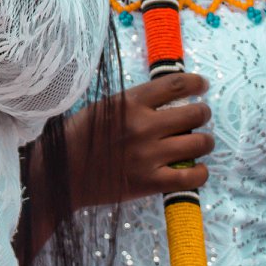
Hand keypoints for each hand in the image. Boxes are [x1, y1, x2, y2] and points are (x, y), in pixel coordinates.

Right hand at [62, 74, 213, 207]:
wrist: (60, 175)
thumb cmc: (78, 138)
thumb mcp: (103, 108)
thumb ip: (133, 102)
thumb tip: (166, 97)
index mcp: (130, 103)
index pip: (176, 84)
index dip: (196, 83)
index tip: (203, 86)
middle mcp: (143, 126)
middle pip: (195, 113)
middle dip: (203, 113)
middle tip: (201, 116)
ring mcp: (148, 156)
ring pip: (199, 143)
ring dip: (205, 142)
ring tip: (202, 143)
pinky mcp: (150, 182)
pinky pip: (191, 177)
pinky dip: (200, 172)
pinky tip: (198, 169)